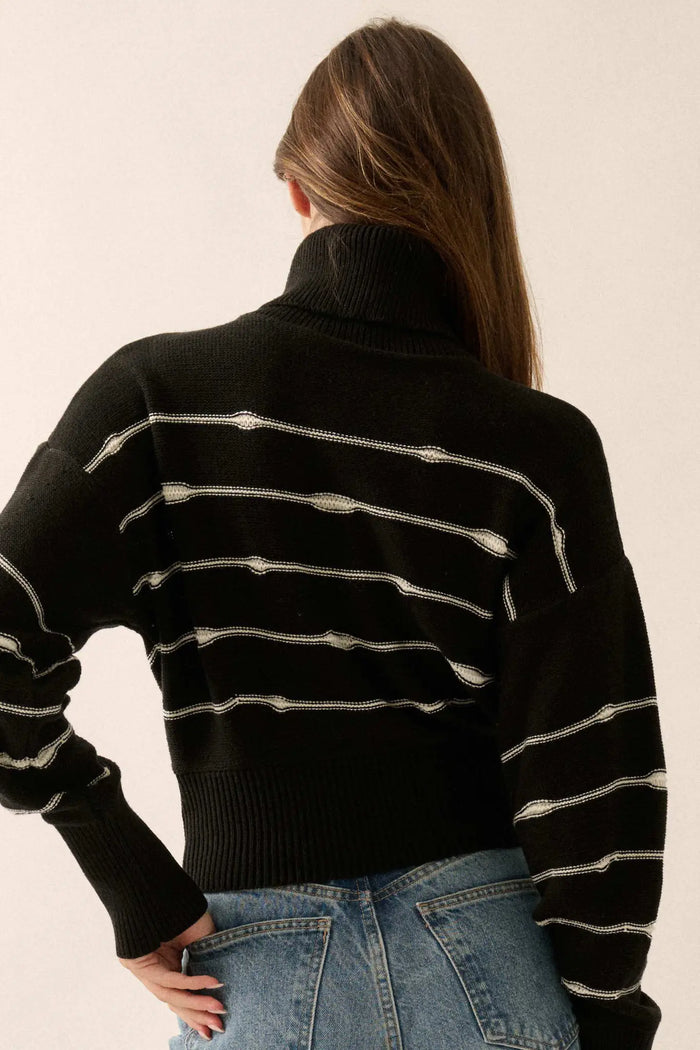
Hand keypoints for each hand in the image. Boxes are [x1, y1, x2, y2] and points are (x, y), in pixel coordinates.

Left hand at [118, 910, 225, 1040]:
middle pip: (176, 1001)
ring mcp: (145, 970)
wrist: (159, 888)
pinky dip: (192, 982)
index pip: (181, 996)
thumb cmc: (182, 909)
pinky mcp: (138, 965)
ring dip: (197, 1004)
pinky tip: (211, 982)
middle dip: (199, 1015)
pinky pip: (169, 979)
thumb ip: (205, 961)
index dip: (198, 1011)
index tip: (214, 1026)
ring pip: (172, 995)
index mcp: (167, 966)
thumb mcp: (201, 938)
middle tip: (218, 1027)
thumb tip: (219, 986)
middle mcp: (154, 971)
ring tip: (218, 1008)